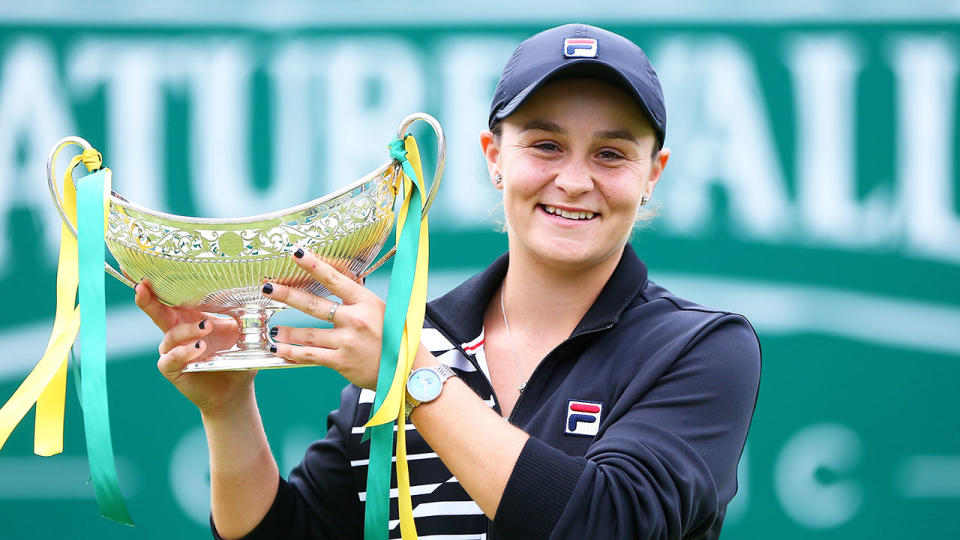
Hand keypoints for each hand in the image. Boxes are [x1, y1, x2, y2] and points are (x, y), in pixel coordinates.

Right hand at [134, 280, 252, 415]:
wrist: (235, 387)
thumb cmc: (235, 354)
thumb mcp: (240, 329)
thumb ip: (242, 310)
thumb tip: (258, 287)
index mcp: (189, 316)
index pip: (171, 296)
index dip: (156, 283)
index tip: (145, 267)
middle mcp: (176, 331)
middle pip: (156, 312)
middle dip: (148, 299)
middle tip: (143, 287)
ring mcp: (172, 350)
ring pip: (170, 336)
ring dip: (187, 329)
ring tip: (206, 327)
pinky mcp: (172, 369)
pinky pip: (170, 359)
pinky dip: (183, 352)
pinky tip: (198, 348)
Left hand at [261, 248, 384, 388]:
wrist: (406, 370)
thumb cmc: (393, 335)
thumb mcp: (380, 308)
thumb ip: (356, 293)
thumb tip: (337, 271)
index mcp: (366, 302)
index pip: (336, 279)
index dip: (315, 265)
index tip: (297, 253)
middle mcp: (356, 320)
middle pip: (314, 305)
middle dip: (287, 295)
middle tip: (267, 288)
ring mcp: (347, 342)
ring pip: (308, 334)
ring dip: (287, 330)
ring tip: (272, 328)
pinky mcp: (341, 362)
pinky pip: (310, 355)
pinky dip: (292, 352)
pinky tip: (279, 349)